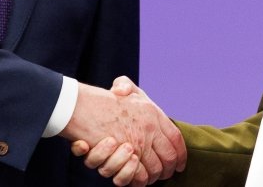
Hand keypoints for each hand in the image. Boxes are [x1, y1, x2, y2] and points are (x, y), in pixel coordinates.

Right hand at [63, 76, 185, 184]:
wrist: (81, 107)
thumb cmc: (100, 101)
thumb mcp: (119, 88)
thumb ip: (126, 86)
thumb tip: (122, 91)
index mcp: (153, 113)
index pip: (176, 137)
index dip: (181, 153)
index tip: (181, 163)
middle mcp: (148, 129)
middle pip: (169, 157)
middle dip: (168, 170)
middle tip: (165, 174)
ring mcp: (137, 144)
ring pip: (153, 170)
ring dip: (152, 176)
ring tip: (151, 176)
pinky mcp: (123, 157)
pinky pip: (137, 176)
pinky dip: (137, 179)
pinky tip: (137, 176)